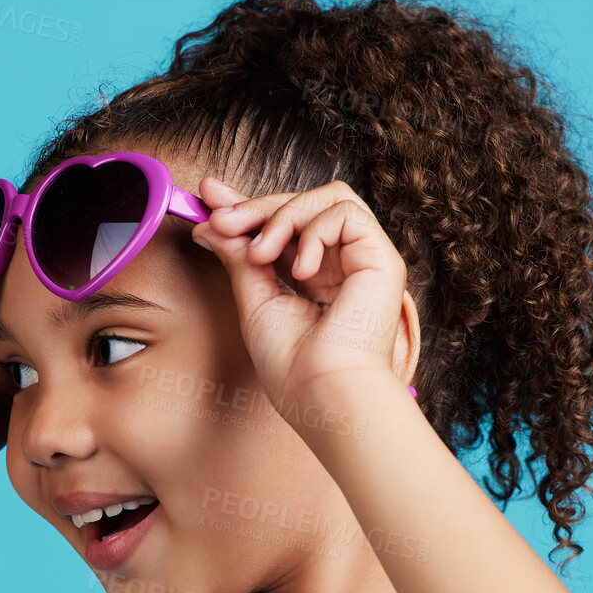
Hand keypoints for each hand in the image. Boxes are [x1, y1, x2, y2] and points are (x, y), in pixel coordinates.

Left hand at [191, 175, 413, 412]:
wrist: (323, 394)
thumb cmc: (293, 367)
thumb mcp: (255, 302)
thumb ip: (240, 260)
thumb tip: (211, 225)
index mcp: (318, 278)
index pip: (285, 227)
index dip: (250, 206)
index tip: (210, 198)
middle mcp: (344, 265)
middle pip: (304, 205)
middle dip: (257, 207)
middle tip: (221, 220)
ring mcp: (365, 260)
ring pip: (326, 198)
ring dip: (283, 217)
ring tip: (259, 254)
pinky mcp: (382, 258)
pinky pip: (345, 212)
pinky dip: (313, 232)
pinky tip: (299, 270)